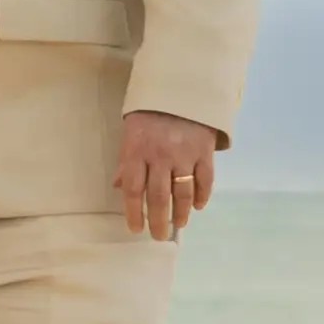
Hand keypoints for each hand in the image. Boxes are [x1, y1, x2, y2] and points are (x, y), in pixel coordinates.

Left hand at [115, 110, 216, 240]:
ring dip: (180, 213)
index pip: (133, 190)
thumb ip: (126, 161)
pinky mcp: (204, 151)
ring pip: (182, 193)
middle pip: (158, 197)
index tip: (136, 229)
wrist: (181, 88)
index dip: (133, 213)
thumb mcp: (131, 133)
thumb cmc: (150, 113)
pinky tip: (197, 206)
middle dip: (158, 220)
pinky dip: (202, 196)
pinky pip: (205, 180)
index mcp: (137, 151)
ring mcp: (184, 154)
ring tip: (178, 224)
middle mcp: (160, 156)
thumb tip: (118, 187)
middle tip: (159, 235)